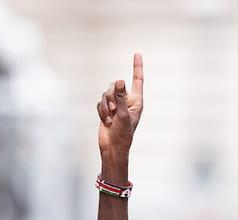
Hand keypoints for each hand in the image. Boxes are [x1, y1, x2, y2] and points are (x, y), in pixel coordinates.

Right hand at [96, 53, 144, 173]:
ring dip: (105, 106)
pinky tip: (105, 122)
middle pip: (115, 86)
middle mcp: (126, 100)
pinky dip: (101, 112)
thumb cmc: (123, 134)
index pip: (137, 80)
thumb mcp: (123, 114)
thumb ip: (121, 97)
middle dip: (111, 97)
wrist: (113, 148)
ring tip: (109, 119)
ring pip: (106, 94)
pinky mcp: (106, 110)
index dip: (137, 67)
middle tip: (114, 110)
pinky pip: (99, 103)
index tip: (137, 54)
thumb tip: (120, 80)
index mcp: (136, 101)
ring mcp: (116, 105)